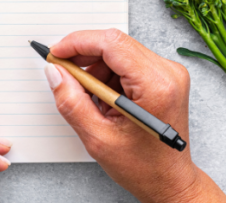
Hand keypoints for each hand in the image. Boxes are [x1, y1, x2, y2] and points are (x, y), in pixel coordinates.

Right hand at [46, 29, 225, 202]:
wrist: (170, 181)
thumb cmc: (144, 167)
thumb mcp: (98, 138)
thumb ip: (72, 102)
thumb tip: (55, 73)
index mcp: (156, 85)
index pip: (112, 44)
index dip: (78, 43)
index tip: (56, 54)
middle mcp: (167, 73)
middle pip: (115, 44)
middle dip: (84, 56)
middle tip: (64, 74)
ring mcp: (168, 73)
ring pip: (119, 52)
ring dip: (96, 69)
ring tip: (90, 100)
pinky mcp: (164, 77)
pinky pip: (128, 62)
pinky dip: (108, 75)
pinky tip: (104, 100)